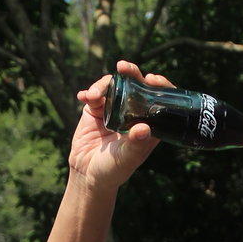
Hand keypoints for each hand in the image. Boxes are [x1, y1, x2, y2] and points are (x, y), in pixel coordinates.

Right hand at [69, 61, 174, 187]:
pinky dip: (89, 92)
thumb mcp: (125, 159)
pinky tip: (83, 97)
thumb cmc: (112, 171)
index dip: (159, 86)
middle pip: (137, 86)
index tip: (151, 79)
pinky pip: (94, 93)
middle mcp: (133, 114)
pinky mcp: (96, 109)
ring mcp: (115, 109)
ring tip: (93, 97)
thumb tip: (145, 128)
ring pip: (114, 85)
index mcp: (148, 125)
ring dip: (103, 84)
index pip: (159, 100)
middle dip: (132, 73)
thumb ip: (135, 145)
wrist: (87, 174)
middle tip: (123, 67)